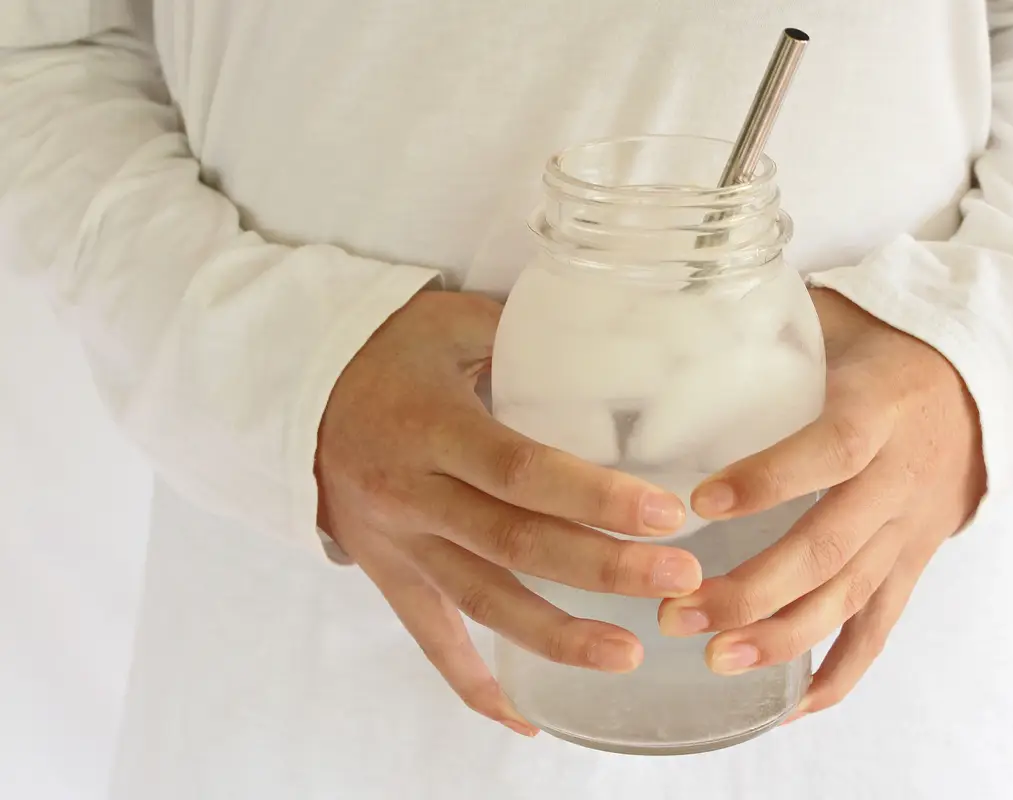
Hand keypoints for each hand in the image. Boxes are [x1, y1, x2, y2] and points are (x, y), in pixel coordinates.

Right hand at [316, 290, 699, 735]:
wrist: (296, 393)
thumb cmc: (385, 351)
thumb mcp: (449, 322)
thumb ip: (524, 336)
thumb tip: (616, 345)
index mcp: (430, 428)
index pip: (520, 472)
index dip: (594, 499)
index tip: (666, 514)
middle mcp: (411, 495)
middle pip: (514, 544)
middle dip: (601, 569)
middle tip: (678, 579)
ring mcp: (398, 546)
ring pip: (482, 603)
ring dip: (556, 637)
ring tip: (628, 655)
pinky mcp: (389, 577)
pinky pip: (432, 642)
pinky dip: (477, 685)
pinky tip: (529, 717)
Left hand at [658, 288, 985, 716]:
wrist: (983, 387)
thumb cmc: (892, 349)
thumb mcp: (842, 319)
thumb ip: (771, 320)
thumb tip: (679, 299)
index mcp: (877, 412)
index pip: (826, 452)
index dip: (768, 480)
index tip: (700, 502)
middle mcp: (896, 480)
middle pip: (829, 547)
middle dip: (753, 589)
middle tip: (680, 610)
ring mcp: (906, 532)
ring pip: (848, 598)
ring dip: (782, 637)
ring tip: (716, 659)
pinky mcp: (910, 564)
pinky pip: (879, 629)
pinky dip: (839, 672)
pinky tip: (789, 704)